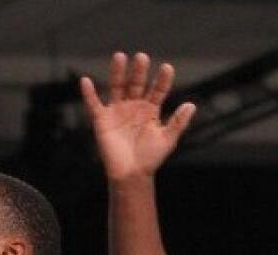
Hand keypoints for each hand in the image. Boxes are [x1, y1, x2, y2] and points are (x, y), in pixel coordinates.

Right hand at [79, 51, 196, 180]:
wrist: (131, 175)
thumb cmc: (150, 158)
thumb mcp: (167, 140)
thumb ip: (178, 122)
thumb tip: (191, 105)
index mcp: (151, 109)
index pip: (158, 89)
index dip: (162, 80)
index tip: (167, 69)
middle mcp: (134, 106)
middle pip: (136, 83)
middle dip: (139, 71)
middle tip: (142, 57)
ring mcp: (117, 111)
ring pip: (117, 87)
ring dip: (117, 73)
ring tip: (120, 57)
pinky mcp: (102, 120)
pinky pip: (94, 104)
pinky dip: (89, 94)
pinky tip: (85, 81)